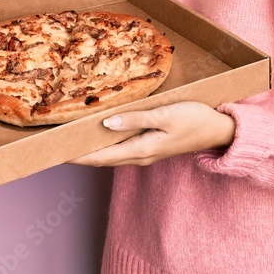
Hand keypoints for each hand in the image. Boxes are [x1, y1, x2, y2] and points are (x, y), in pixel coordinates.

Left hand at [69, 101, 234, 166]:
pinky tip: (99, 132)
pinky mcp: (151, 146)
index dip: (75, 155)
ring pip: (110, 154)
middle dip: (77, 154)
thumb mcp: (165, 115)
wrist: (219, 130)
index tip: (54, 151)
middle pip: (100, 158)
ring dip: (90, 149)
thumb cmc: (194, 119)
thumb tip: (106, 123)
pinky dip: (105, 143)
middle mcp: (140, 155)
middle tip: (54, 145)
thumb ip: (135, 119)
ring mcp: (146, 152)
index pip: (99, 156)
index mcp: (141, 149)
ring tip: (70, 138)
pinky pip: (121, 148)